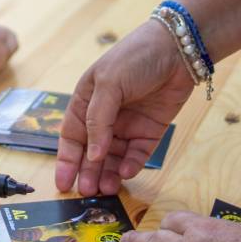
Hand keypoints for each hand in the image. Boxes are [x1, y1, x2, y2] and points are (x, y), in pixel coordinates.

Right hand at [56, 19, 194, 195]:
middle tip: (87, 192)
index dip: (66, 160)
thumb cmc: (135, 57)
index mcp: (86, 101)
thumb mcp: (109, 83)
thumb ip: (98, 121)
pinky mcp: (150, 131)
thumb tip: (92, 155)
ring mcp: (127, 125)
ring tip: (107, 189)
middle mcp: (105, 116)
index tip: (62, 184)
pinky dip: (131, 165)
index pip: (71, 136)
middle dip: (88, 172)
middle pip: (92, 152)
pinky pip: (137, 154)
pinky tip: (126, 172)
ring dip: (108, 173)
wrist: (178, 49)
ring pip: (113, 158)